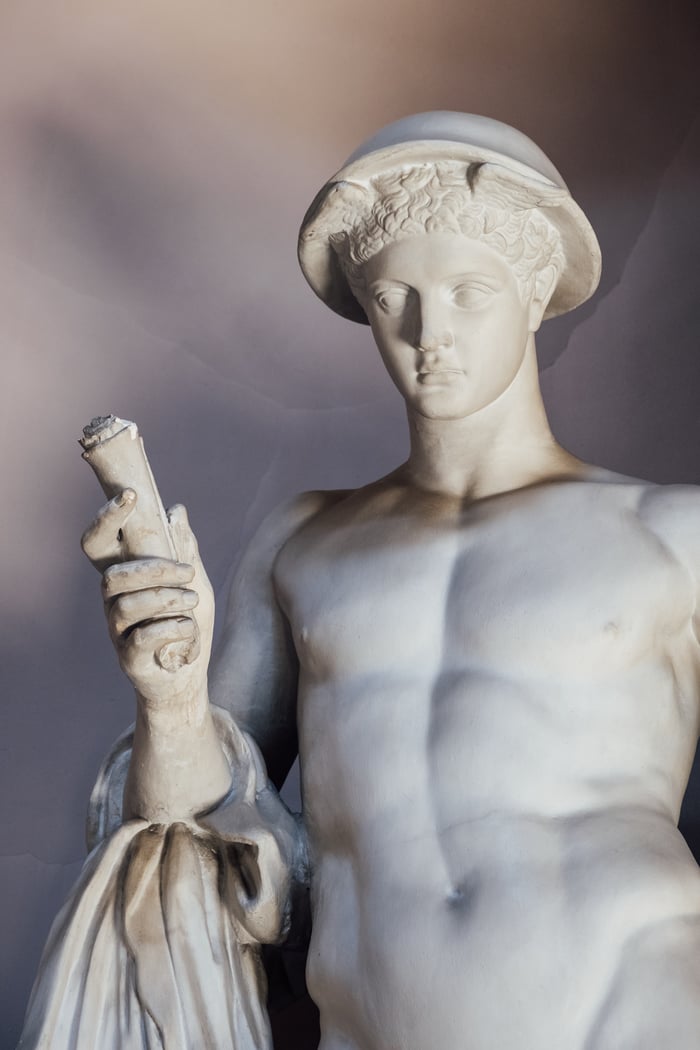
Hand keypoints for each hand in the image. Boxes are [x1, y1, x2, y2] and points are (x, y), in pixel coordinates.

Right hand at [81, 490, 214, 717]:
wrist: (189, 675)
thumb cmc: (187, 624)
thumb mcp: (195, 582)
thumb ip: (184, 549)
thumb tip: (176, 509)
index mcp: (125, 577)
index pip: (99, 543)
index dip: (106, 518)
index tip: (130, 495)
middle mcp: (112, 601)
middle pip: (111, 575)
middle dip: (151, 569)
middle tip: (187, 571)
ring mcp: (117, 631)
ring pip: (127, 605)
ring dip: (166, 599)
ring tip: (192, 601)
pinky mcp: (128, 657)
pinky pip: (141, 637)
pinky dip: (171, 628)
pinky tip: (189, 627)